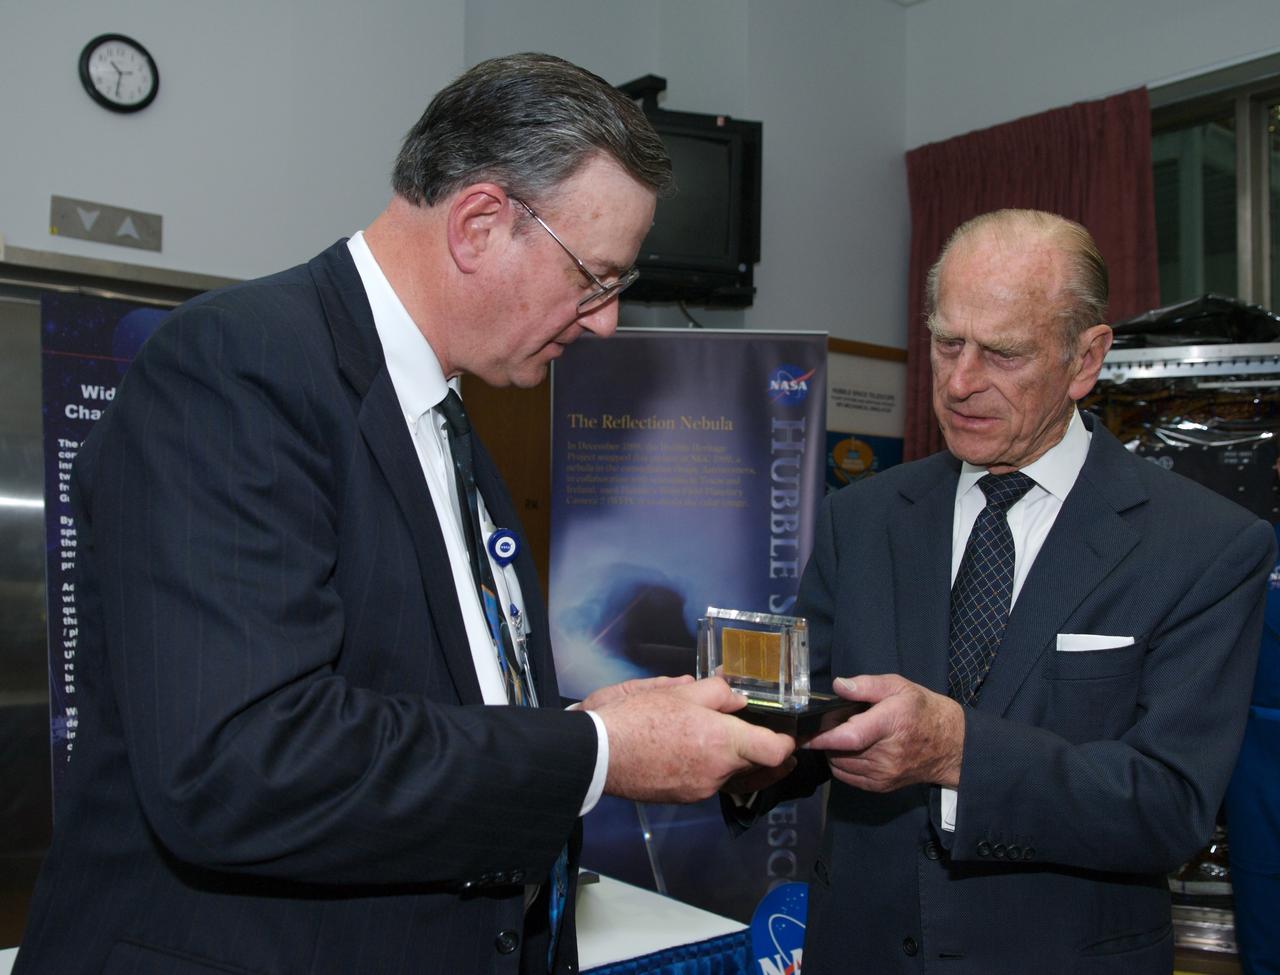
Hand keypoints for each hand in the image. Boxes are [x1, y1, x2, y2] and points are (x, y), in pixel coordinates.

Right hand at [593, 677, 795, 803]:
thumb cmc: (638, 717)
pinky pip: (708, 782)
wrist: (598, 754)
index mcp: (722, 742)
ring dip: (730, 759)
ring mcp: (701, 790)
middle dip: (757, 749)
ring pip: (731, 775)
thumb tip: (737, 699)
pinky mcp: (683, 798)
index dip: (786, 743)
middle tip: (753, 730)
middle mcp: (718, 772)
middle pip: (756, 765)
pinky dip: (708, 768)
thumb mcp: (677, 690)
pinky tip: (690, 751)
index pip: (775, 753)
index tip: (786, 734)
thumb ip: (717, 692)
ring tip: (713, 737)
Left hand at [804, 674, 963, 791]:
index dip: (823, 737)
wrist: (949, 744)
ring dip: (833, 751)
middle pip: (840, 751)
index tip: (805, 732)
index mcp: (889, 724)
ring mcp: (884, 774)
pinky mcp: (881, 786)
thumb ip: (866, 685)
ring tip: (842, 736)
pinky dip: (841, 764)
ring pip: (840, 765)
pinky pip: (848, 777)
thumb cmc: (921, 710)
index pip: (849, 737)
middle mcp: (886, 754)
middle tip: (832, 724)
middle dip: (827, 739)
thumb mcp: (898, 686)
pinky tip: (849, 750)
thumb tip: (838, 685)